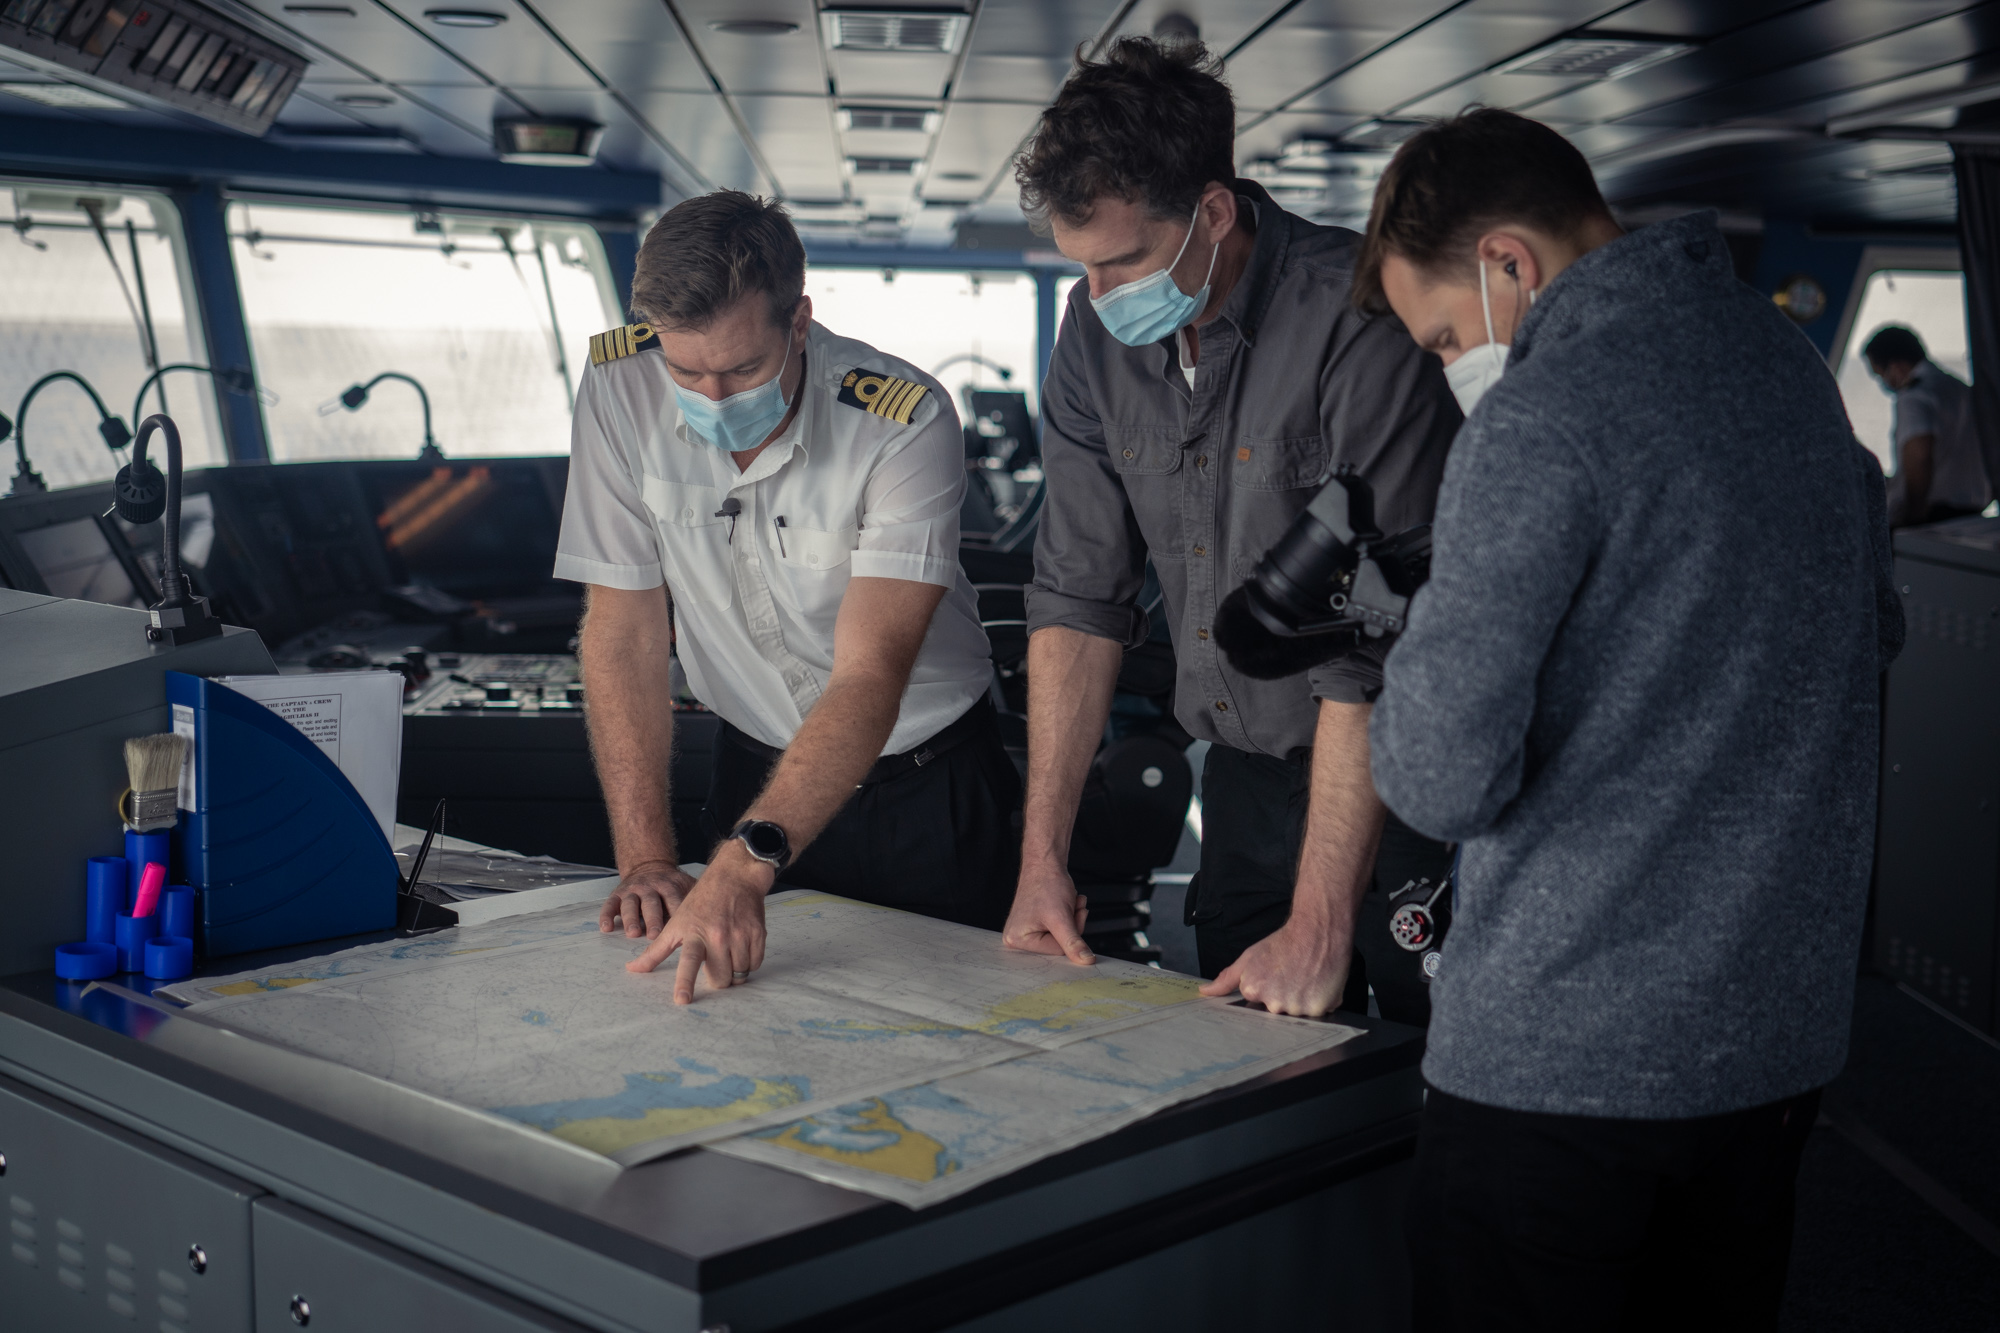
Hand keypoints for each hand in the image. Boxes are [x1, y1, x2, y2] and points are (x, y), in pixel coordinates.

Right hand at [600, 862, 698, 938]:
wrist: (649, 865)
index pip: (674, 900)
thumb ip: (700, 898)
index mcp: (670, 885)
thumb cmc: (672, 885)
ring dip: (631, 919)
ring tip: (633, 933)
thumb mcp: (687, 885)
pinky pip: (610, 905)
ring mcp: (632, 890)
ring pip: (630, 904)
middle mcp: (650, 887)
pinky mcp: (617, 894)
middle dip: (653, 919)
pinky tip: (606, 928)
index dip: (676, 913)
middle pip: (651, 903)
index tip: (681, 928)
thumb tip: (720, 916)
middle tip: (655, 936)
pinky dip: (606, 916)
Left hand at [626, 841, 772, 1002]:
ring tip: (728, 955)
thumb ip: (656, 951)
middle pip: (720, 979)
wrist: (735, 877)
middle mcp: (718, 936)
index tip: (682, 1000)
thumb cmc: (702, 900)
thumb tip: (632, 969)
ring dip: (734, 972)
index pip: (688, 962)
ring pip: (739, 974)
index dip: (685, 983)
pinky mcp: (758, 934)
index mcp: (695, 934)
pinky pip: (755, 964)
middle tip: (714, 965)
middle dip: (718, 979)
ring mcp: (740, 935)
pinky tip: (741, 949)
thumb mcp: (676, 924)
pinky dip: (748, 963)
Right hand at [1001, 861, 1094, 964]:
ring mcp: (1027, 931)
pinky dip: (1069, 916)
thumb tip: (1086, 961)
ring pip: (1063, 937)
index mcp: (1017, 940)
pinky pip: (1060, 929)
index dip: (1070, 934)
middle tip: (1071, 908)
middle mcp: (1018, 938)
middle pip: (1058, 946)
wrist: (1046, 862)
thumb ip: (1073, 942)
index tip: (1070, 916)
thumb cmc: (1046, 883)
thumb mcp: (1061, 918)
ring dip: (1073, 920)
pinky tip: (1067, 903)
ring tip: (1069, 903)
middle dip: (1072, 926)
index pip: (1056, 952)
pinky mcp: (1035, 924)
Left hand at [1199, 913, 1350, 1016]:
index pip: (1260, 1003)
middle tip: (1293, 974)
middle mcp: (1274, 1004)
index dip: (1270, 989)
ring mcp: (1297, 1008)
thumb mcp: (1249, 958)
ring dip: (1304, 999)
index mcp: (1253, 991)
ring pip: (1300, 1013)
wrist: (1316, 930)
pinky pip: (1319, 1011)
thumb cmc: (1283, 943)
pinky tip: (1319, 981)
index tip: (1277, 976)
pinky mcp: (1321, 1008)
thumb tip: (1204, 992)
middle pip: (1280, 1010)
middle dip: (1286, 996)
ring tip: (1306, 976)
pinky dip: (1321, 999)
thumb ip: (1227, 979)